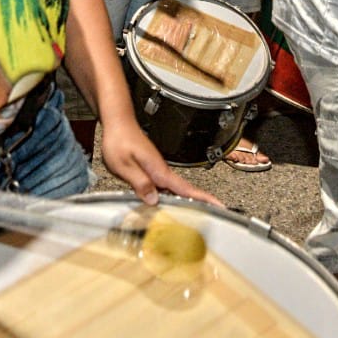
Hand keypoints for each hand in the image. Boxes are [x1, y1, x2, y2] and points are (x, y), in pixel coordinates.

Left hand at [100, 114, 221, 207]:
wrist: (119, 123)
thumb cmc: (119, 140)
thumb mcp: (124, 165)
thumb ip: (140, 183)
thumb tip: (153, 199)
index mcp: (158, 170)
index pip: (185, 188)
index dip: (203, 198)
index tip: (219, 205)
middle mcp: (161, 169)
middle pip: (184, 190)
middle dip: (200, 201)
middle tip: (214, 212)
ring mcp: (157, 168)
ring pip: (174, 189)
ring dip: (186, 199)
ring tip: (194, 214)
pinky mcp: (151, 168)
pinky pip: (164, 185)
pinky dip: (170, 195)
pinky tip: (166, 203)